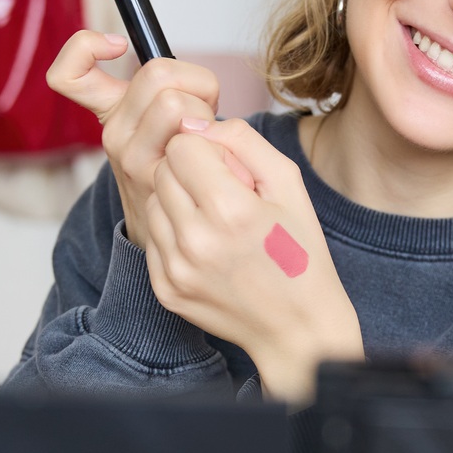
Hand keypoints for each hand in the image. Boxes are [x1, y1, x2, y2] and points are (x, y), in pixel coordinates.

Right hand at [45, 30, 221, 246]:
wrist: (171, 222)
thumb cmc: (176, 153)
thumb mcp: (156, 113)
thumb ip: (162, 84)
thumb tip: (182, 71)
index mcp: (109, 108)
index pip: (68, 74)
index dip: (84, 47)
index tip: (117, 45)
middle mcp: (113, 133)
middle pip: (156, 73)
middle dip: (194, 80)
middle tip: (201, 105)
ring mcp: (133, 160)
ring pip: (176, 103)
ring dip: (206, 111)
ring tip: (207, 132)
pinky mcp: (158, 183)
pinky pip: (195, 140)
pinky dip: (214, 135)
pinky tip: (212, 144)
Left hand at [143, 119, 363, 403]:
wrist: (298, 329)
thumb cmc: (300, 252)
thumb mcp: (289, 184)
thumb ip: (243, 141)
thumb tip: (197, 123)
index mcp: (230, 209)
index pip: (183, 145)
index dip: (207, 150)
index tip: (230, 171)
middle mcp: (195, 240)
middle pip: (163, 169)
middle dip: (190, 172)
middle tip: (224, 196)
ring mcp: (175, 268)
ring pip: (153, 201)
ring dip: (179, 203)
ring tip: (215, 224)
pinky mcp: (164, 288)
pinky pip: (153, 237)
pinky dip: (175, 235)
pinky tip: (207, 249)